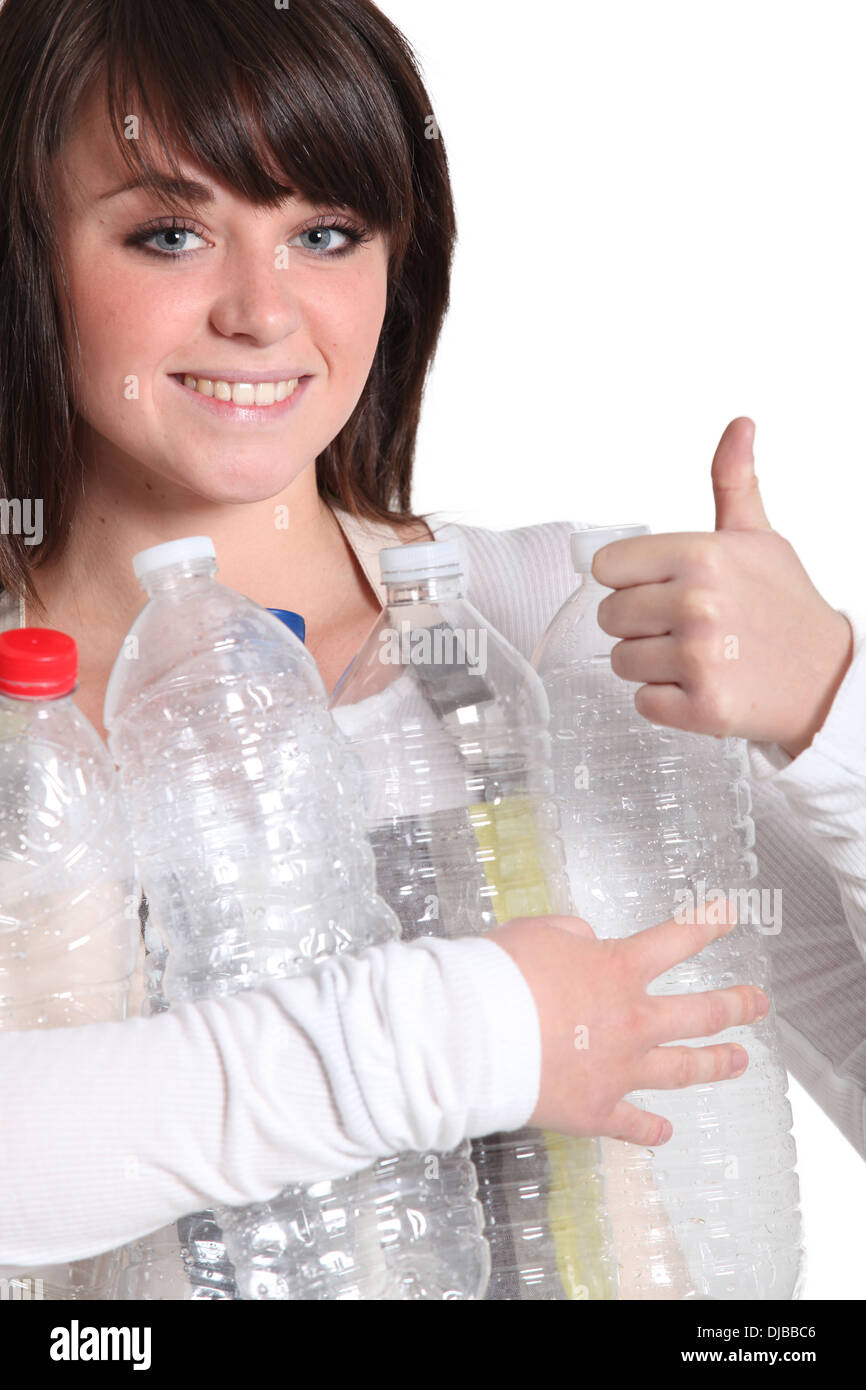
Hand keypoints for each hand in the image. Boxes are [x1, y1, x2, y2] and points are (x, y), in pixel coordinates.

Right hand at [487, 902, 767, 1144]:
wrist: (474, 1035)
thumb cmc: (500, 975)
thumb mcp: (538, 931)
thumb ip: (571, 934)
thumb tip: (585, 943)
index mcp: (620, 969)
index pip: (678, 939)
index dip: (708, 923)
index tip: (730, 915)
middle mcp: (632, 1020)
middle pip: (702, 1013)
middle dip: (737, 1004)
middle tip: (758, 1003)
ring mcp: (620, 1069)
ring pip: (682, 1068)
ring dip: (715, 1063)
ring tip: (739, 1061)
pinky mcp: (596, 1110)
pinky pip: (633, 1123)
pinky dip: (651, 1129)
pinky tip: (665, 1132)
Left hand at [592, 417, 853, 756]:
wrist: (829, 680)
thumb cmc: (787, 608)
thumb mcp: (759, 538)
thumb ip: (734, 483)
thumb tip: (739, 427)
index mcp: (701, 555)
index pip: (608, 566)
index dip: (629, 580)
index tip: (657, 588)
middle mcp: (697, 603)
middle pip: (609, 616)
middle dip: (639, 625)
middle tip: (684, 627)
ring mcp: (699, 658)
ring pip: (621, 661)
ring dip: (651, 664)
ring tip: (696, 657)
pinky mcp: (701, 707)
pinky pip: (642, 701)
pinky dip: (666, 701)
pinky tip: (700, 685)